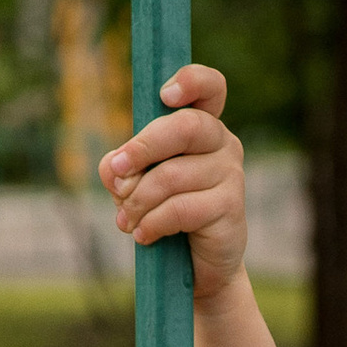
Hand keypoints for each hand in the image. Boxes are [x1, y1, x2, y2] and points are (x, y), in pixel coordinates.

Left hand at [98, 63, 250, 302]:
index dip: (191, 81)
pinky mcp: (231, 207)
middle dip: (142, 149)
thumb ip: (118, 167)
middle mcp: (222, 141)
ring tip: (126, 222)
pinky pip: (180, 208)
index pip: (210, 87)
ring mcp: (232, 173)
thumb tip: (114, 168)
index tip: (165, 95)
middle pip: (184, 127)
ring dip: (138, 202)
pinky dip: (153, 223)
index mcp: (201, 125)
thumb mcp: (133, 183)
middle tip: (116, 175)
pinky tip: (144, 235)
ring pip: (172, 175)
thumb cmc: (163, 212)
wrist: (195, 265)